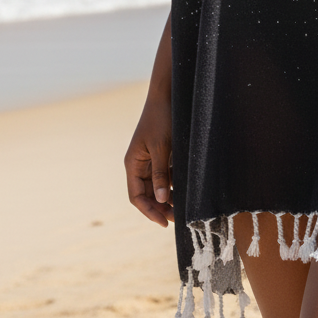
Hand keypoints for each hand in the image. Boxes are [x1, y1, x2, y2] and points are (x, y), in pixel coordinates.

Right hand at [124, 92, 173, 226]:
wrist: (168, 95)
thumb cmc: (161, 119)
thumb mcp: (162, 147)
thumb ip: (160, 174)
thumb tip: (161, 200)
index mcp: (133, 164)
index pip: (136, 196)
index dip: (149, 211)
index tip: (164, 222)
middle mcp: (139, 165)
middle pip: (147, 195)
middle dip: (160, 208)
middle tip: (178, 219)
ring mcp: (151, 161)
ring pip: (157, 187)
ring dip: (168, 199)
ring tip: (183, 209)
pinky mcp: (163, 156)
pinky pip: (166, 177)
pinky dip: (174, 186)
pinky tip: (185, 192)